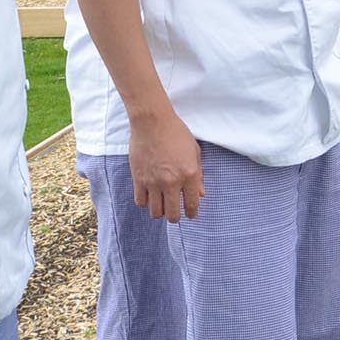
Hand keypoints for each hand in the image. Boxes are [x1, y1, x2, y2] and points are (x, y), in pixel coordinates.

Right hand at [130, 107, 203, 221]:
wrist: (152, 122)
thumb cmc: (176, 133)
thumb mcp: (194, 152)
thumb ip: (198, 175)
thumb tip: (200, 193)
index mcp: (189, 174)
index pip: (192, 204)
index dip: (193, 213)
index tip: (192, 215)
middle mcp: (171, 182)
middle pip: (172, 214)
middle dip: (176, 217)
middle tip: (176, 213)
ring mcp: (153, 182)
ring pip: (155, 212)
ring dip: (160, 211)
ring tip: (163, 204)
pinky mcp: (138, 179)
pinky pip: (141, 201)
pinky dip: (146, 202)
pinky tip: (150, 196)